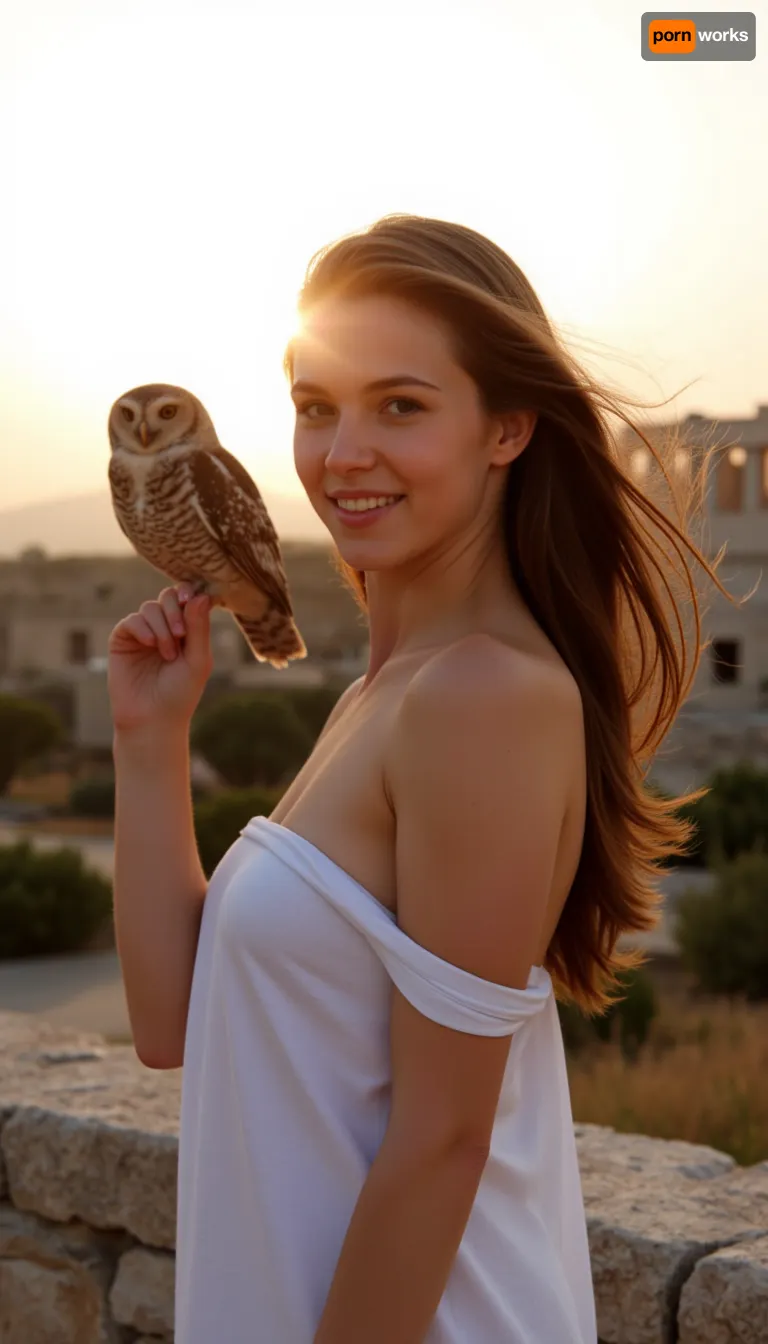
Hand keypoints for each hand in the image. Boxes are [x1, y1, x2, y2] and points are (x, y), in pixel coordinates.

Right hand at [107, 584, 213, 734]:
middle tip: (181, 635)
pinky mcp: (123, 640)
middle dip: (176, 610)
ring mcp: (143, 633)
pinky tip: (150, 645)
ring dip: (162, 627)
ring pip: (151, 607)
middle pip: (169, 596)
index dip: (190, 592)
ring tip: (168, 654)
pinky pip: (132, 620)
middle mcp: (165, 627)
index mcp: (187, 630)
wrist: (152, 719)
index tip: (192, 599)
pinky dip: (143, 628)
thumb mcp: (198, 660)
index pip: (189, 598)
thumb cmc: (180, 693)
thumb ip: (199, 628)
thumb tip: (203, 595)